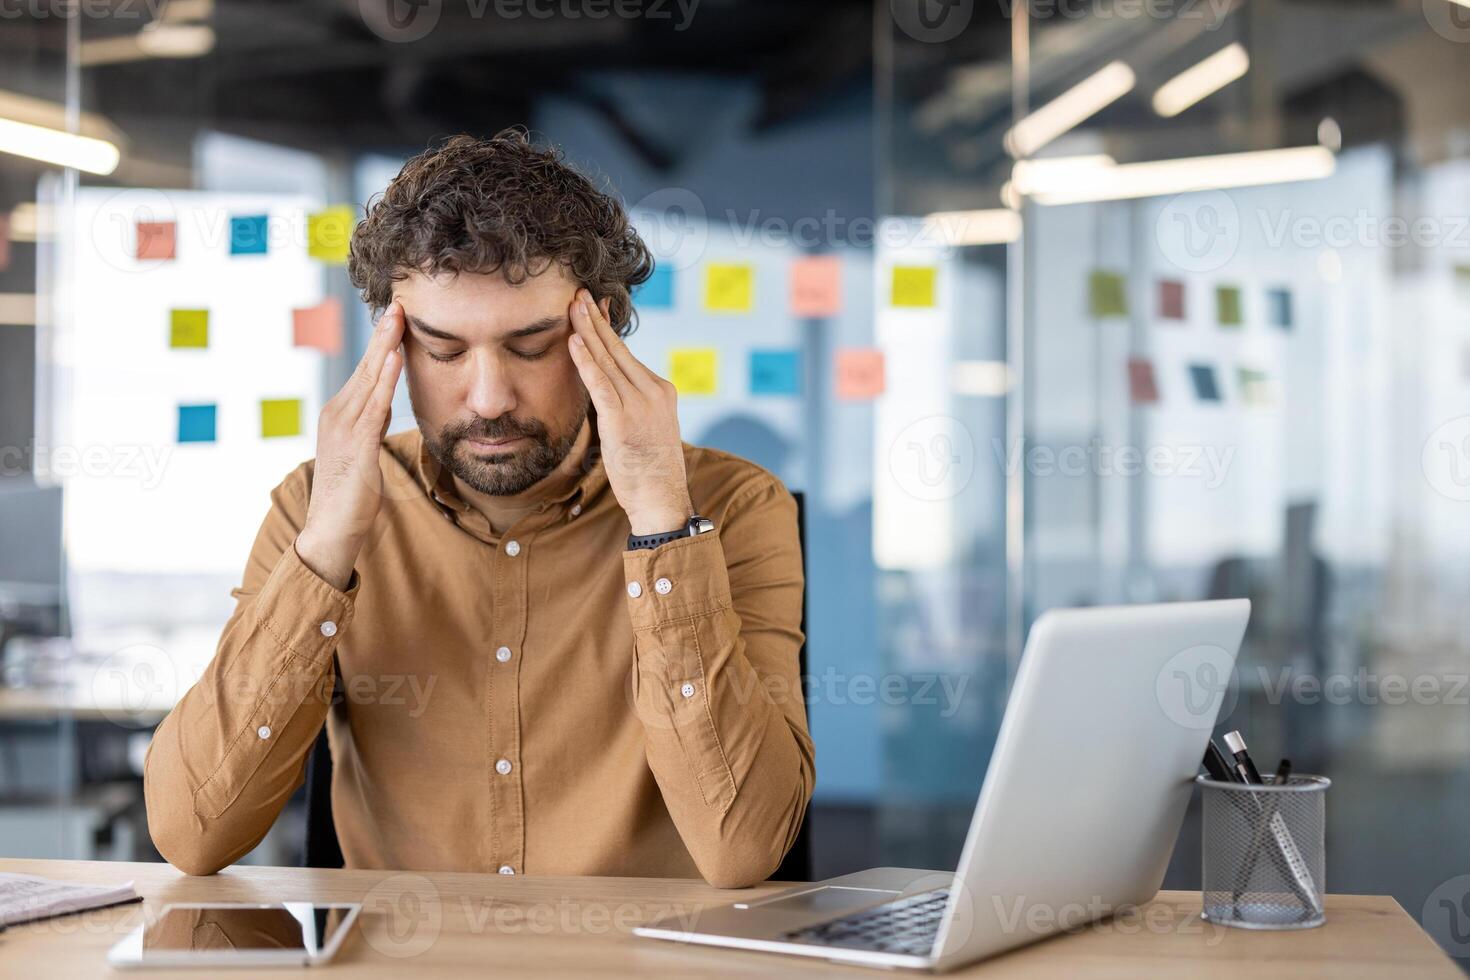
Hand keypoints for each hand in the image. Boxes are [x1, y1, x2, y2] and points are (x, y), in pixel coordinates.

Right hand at [296, 301, 405, 589]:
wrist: (329, 533)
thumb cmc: (350, 496)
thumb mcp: (363, 451)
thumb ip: (372, 425)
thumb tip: (384, 404)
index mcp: (340, 414)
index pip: (366, 371)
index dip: (382, 342)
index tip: (398, 314)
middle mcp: (337, 414)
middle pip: (366, 366)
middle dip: (384, 334)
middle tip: (400, 301)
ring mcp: (343, 429)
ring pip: (369, 379)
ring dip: (385, 346)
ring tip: (400, 317)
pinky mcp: (355, 446)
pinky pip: (373, 406)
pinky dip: (385, 380)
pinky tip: (396, 357)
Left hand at [566, 288, 692, 535]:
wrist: (661, 498)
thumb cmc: (649, 468)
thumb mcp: (645, 427)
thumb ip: (629, 403)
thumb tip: (606, 385)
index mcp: (660, 390)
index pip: (626, 352)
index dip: (606, 327)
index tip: (592, 307)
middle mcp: (653, 392)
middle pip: (617, 348)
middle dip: (594, 319)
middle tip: (576, 294)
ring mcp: (639, 405)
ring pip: (607, 360)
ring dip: (586, 331)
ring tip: (570, 307)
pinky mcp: (622, 421)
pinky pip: (600, 384)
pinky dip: (585, 361)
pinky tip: (573, 342)